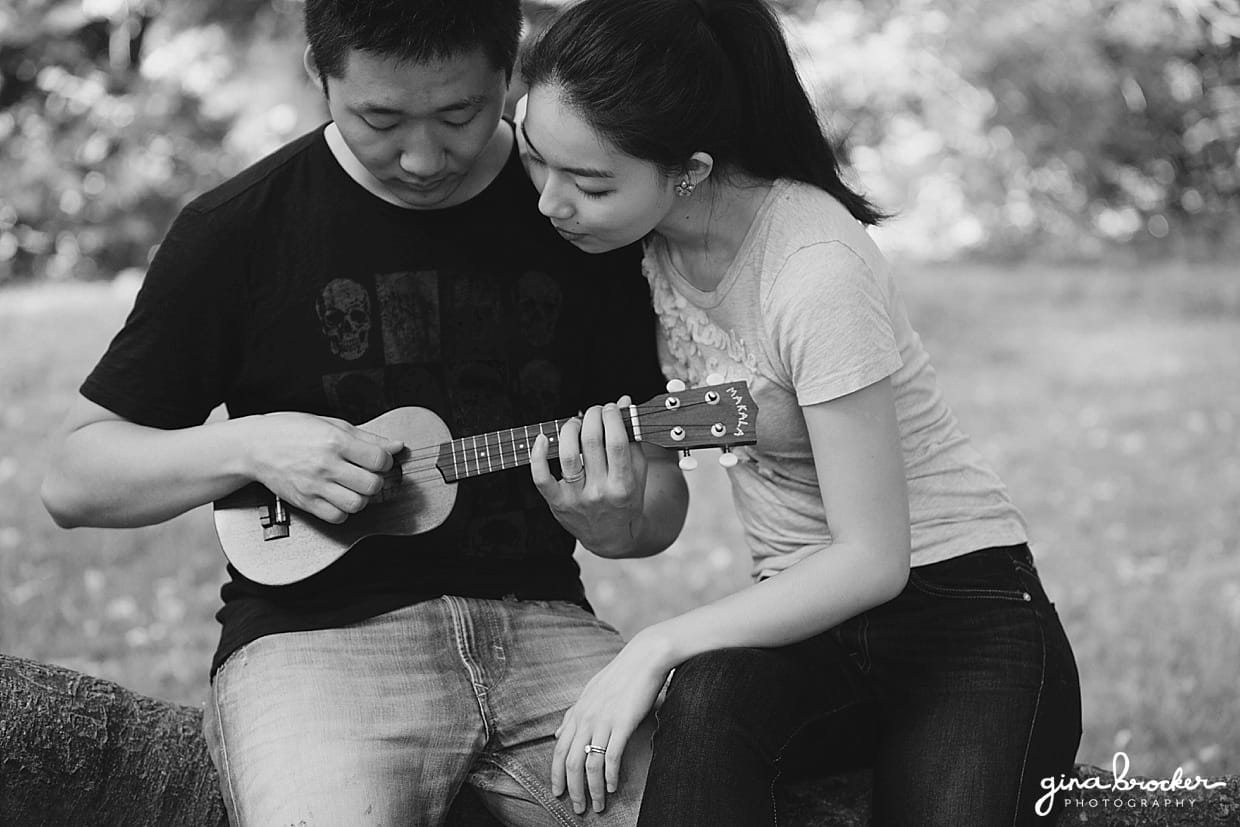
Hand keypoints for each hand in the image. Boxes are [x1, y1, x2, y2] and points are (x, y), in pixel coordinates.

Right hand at [242, 412, 403, 523]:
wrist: (255, 446)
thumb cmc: (291, 431)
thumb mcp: (332, 424)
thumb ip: (368, 438)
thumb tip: (397, 446)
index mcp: (335, 441)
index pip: (379, 459)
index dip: (385, 460)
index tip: (378, 459)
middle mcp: (326, 465)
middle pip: (372, 484)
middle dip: (376, 480)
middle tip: (368, 474)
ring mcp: (315, 486)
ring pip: (357, 504)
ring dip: (361, 497)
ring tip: (354, 487)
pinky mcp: (305, 502)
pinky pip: (337, 517)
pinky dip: (344, 510)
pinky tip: (339, 497)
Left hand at [530, 396, 646, 554]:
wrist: (611, 537)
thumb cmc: (626, 500)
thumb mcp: (638, 473)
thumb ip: (633, 438)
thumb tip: (625, 402)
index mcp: (623, 485)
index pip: (616, 442)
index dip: (612, 417)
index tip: (611, 407)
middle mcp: (599, 492)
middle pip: (591, 442)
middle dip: (592, 416)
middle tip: (595, 411)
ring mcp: (577, 498)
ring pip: (567, 454)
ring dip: (570, 429)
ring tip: (576, 423)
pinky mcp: (558, 502)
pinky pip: (541, 477)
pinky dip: (538, 455)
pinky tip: (543, 438)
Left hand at [551, 630, 673, 814]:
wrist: (644, 658)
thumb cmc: (620, 675)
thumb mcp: (589, 693)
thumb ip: (572, 715)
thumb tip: (556, 733)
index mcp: (577, 712)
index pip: (559, 750)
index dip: (556, 774)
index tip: (558, 792)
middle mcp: (586, 718)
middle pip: (570, 762)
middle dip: (572, 789)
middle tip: (577, 808)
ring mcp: (603, 721)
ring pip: (590, 764)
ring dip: (592, 789)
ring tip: (597, 805)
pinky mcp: (622, 723)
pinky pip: (611, 756)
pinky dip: (609, 776)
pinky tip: (612, 787)